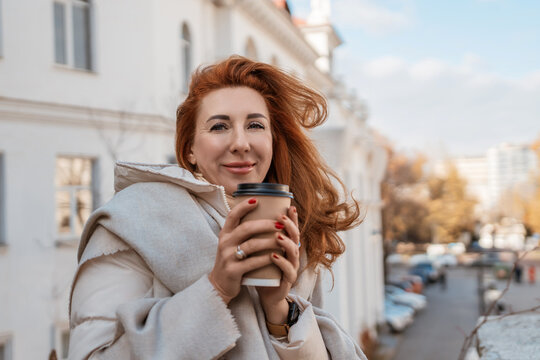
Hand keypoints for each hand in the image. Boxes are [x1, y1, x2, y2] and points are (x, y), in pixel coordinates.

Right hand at [208, 198, 281, 303]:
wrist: (219, 285)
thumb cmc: (231, 260)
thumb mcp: (231, 243)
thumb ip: (241, 230)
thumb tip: (260, 211)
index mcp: (225, 233)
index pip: (232, 215)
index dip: (244, 206)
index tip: (257, 200)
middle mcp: (225, 243)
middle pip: (246, 228)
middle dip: (265, 224)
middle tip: (280, 223)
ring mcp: (228, 257)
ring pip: (251, 245)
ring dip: (269, 241)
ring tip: (282, 239)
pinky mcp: (233, 271)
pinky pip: (252, 262)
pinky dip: (265, 258)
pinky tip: (276, 255)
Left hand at [257, 206, 300, 323]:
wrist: (265, 293)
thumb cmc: (262, 268)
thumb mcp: (260, 249)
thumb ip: (258, 234)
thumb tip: (245, 212)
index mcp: (286, 245)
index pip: (291, 228)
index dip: (293, 218)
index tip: (289, 206)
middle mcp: (292, 254)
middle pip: (295, 237)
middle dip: (290, 226)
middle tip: (281, 218)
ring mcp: (292, 266)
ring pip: (294, 252)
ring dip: (286, 243)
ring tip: (278, 236)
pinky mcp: (287, 280)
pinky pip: (288, 270)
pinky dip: (282, 262)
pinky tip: (274, 256)